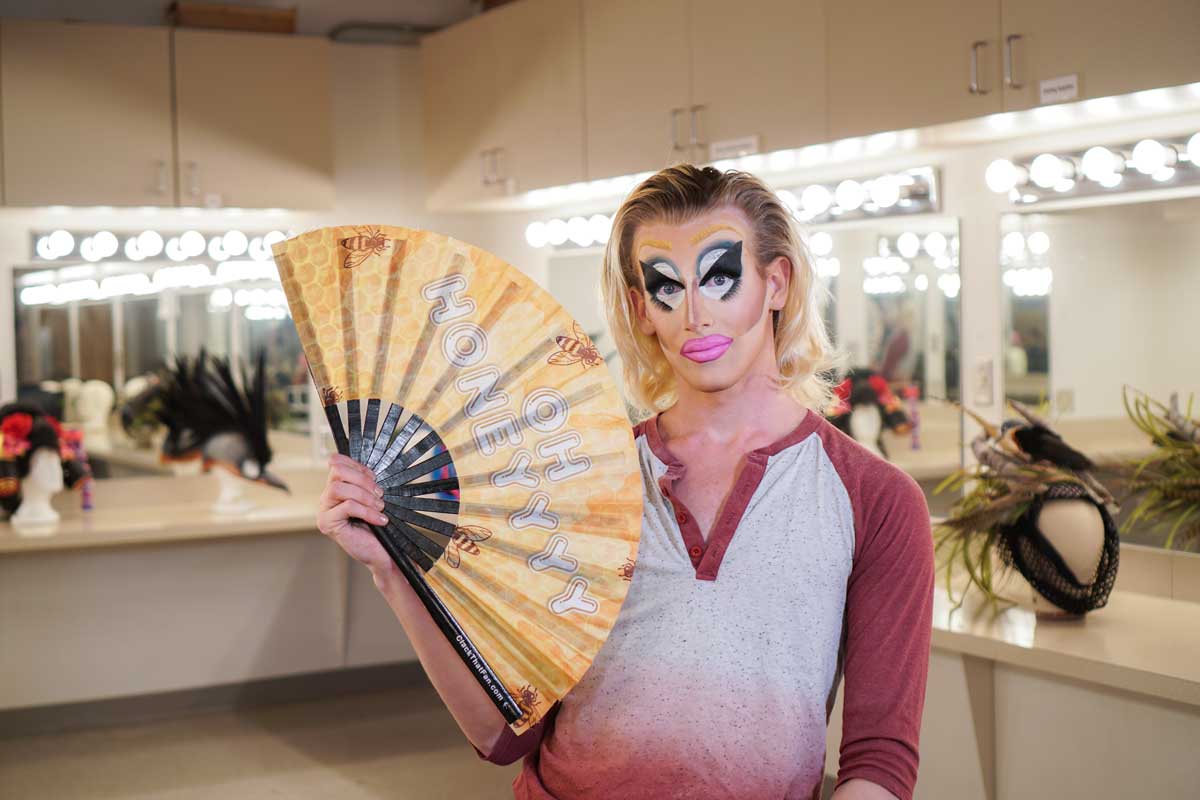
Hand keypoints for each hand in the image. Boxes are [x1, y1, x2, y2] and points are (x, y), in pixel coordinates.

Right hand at [317, 454, 391, 573]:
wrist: (382, 552)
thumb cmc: (378, 525)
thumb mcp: (373, 498)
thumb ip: (366, 482)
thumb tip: (370, 469)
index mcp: (336, 487)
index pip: (336, 462)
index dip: (358, 466)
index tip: (375, 478)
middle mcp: (326, 497)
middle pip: (337, 471)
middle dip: (363, 480)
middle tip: (380, 494)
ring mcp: (324, 511)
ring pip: (339, 488)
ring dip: (365, 496)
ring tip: (380, 507)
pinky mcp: (328, 524)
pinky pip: (347, 507)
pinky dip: (367, 511)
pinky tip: (379, 520)